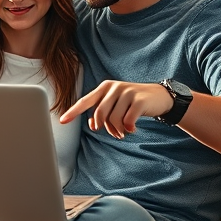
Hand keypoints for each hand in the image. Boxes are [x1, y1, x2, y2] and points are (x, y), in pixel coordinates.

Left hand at [59, 80, 173, 138]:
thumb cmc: (132, 102)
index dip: (73, 111)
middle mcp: (114, 87)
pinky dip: (129, 129)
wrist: (159, 96)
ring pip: (114, 118)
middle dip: (105, 127)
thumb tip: (92, 124)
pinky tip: (133, 129)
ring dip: (118, 130)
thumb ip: (102, 111)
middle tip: (115, 134)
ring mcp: (127, 92)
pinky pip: (128, 120)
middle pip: (100, 114)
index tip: (62, 121)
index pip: (85, 101)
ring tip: (124, 132)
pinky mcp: (139, 100)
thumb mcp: (115, 104)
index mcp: (104, 88)